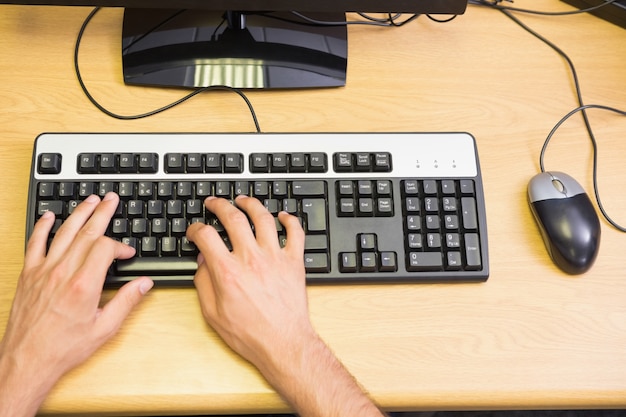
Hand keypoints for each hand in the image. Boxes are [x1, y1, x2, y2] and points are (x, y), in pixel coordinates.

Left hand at [0, 192, 152, 416]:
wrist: (27, 360)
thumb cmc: (63, 348)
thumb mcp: (104, 329)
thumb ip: (126, 302)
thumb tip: (144, 284)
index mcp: (84, 286)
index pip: (105, 249)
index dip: (120, 246)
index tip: (127, 253)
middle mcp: (62, 273)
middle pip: (86, 233)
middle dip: (101, 213)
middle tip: (111, 199)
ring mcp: (43, 272)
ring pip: (63, 233)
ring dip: (78, 214)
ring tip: (89, 200)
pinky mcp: (28, 275)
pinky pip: (35, 244)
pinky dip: (42, 227)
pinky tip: (49, 217)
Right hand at [186, 195, 311, 368]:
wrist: (283, 343)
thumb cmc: (250, 334)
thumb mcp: (213, 314)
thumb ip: (204, 284)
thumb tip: (202, 263)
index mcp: (228, 271)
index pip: (206, 236)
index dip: (196, 229)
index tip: (195, 231)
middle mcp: (251, 259)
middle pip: (234, 218)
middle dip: (220, 205)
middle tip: (215, 203)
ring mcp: (275, 257)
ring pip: (264, 218)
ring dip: (252, 205)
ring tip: (244, 200)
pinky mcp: (294, 262)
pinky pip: (296, 232)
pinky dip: (290, 220)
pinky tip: (283, 216)